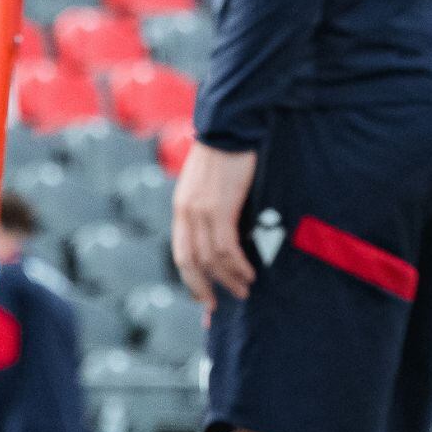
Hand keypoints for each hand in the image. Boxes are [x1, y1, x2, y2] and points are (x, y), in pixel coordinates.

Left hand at [171, 142, 257, 311]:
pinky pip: (226, 247)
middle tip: (219, 305)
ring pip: (210, 259)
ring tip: (244, 289)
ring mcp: (201, 212)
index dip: (192, 278)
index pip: (182, 253)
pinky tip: (249, 272)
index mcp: (182, 209)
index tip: (205, 296)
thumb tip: (224, 227)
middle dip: (204, 287)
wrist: (229, 127)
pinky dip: (237, 264)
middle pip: (190, 262)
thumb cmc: (226, 153)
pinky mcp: (219, 208)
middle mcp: (186, 214)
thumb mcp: (209, 183)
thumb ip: (210, 205)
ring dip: (228, 278)